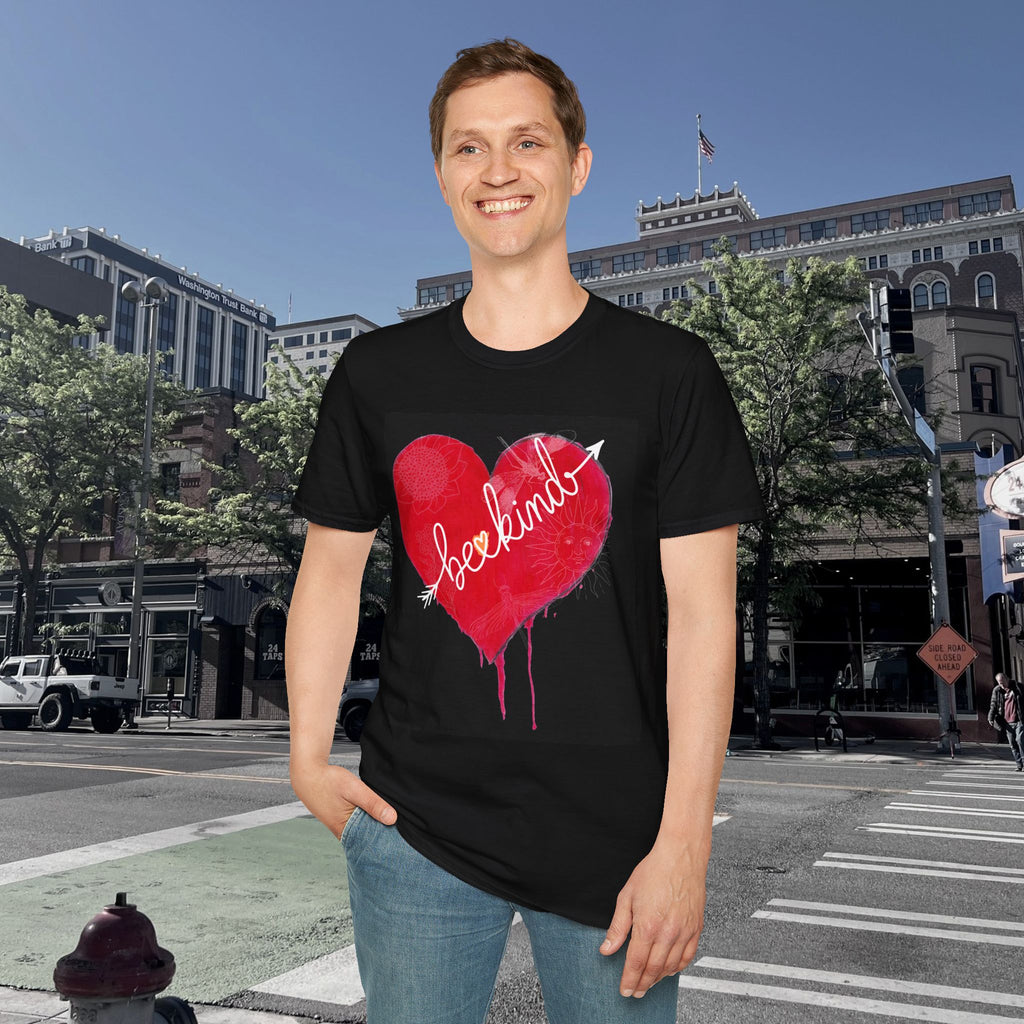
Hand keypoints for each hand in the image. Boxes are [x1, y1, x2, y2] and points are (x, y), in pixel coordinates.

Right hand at [289, 760, 396, 838]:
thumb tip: (392, 819)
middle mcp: (342, 832)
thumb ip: (373, 804)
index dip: (386, 842)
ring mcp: (340, 826)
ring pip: (363, 830)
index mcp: (345, 830)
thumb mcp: (354, 789)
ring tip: (392, 823)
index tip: (402, 841)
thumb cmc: (329, 781)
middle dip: (382, 835)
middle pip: (367, 838)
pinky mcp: (340, 818)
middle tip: (402, 834)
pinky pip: (357, 823)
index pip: (370, 844)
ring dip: (375, 826)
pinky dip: (367, 819)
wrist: (308, 774)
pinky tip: (377, 814)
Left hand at [599, 837, 708, 997]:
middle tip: (635, 992)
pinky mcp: (696, 928)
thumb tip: (607, 948)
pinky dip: (678, 967)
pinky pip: (688, 956)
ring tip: (649, 982)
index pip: (635, 963)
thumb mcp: (626, 896)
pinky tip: (670, 969)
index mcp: (648, 925)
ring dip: (659, 979)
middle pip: (653, 969)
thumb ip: (618, 926)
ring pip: (671, 967)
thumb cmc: (654, 871)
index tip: (625, 990)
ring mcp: (684, 932)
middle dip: (642, 984)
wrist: (680, 856)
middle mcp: (667, 932)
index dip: (629, 980)